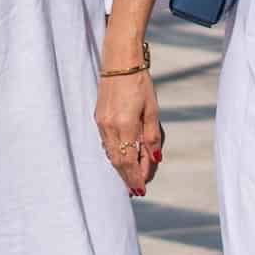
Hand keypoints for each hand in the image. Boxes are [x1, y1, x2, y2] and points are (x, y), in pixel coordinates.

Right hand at [96, 71, 163, 197]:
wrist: (120, 63)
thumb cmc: (140, 84)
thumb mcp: (152, 111)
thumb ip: (152, 136)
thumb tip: (155, 159)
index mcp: (125, 126)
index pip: (129, 161)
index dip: (136, 177)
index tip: (142, 189)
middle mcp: (109, 128)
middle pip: (118, 161)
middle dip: (128, 177)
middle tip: (137, 191)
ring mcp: (102, 123)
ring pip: (111, 153)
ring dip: (121, 168)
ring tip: (131, 179)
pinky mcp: (99, 118)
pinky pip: (107, 143)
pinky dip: (115, 155)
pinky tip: (122, 159)